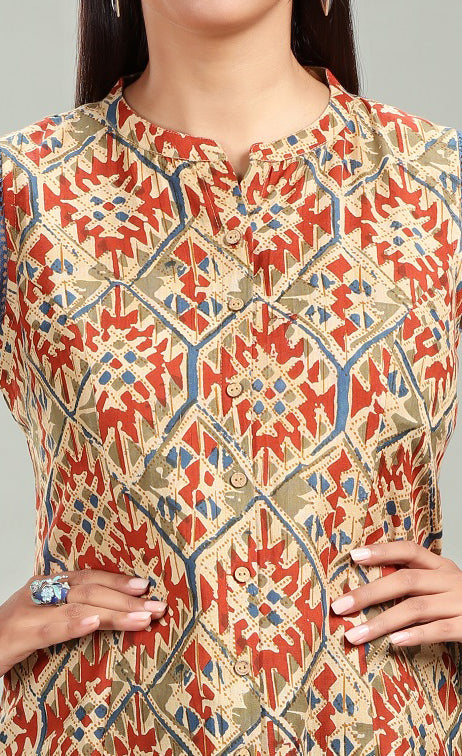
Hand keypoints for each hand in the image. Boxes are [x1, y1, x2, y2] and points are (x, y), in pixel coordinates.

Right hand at [0, 568, 167, 677]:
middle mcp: (39, 592)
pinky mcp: (17, 634)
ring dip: (114, 612)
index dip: (118, 580)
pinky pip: (51, 627)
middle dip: (126, 598)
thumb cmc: (10, 638)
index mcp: (47, 586)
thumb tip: (110, 615)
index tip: (145, 586)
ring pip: (78, 605)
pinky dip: (75, 623)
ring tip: (141, 618)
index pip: (89, 577)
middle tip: (157, 606)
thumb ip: (70, 612)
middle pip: (89, 589)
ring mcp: (27, 611)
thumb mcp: (43, 620)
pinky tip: (95, 622)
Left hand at [330, 540, 461, 646]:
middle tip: (339, 606)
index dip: (382, 551)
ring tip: (354, 634)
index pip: (409, 550)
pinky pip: (440, 630)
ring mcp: (461, 603)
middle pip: (405, 580)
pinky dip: (415, 635)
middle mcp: (451, 580)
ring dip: (381, 622)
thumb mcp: (443, 587)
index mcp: (443, 567)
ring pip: (416, 607)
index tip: (353, 556)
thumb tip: (370, 590)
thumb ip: (416, 583)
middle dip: (368, 593)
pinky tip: (394, 642)